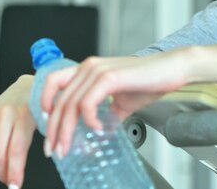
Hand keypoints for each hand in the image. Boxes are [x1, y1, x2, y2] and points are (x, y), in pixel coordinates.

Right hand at [0, 75, 36, 188]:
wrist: (27, 86)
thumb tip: (45, 158)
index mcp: (24, 114)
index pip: (16, 150)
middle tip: (11, 181)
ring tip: (3, 174)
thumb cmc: (40, 106)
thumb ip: (45, 138)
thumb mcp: (47, 119)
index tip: (16, 186)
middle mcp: (5, 114)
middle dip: (4, 174)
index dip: (15, 172)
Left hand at [41, 51, 188, 157]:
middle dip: (53, 128)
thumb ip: (107, 113)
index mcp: (88, 69)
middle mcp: (88, 67)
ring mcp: (97, 70)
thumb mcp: (122, 101)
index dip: (44, 105)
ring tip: (69, 146)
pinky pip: (87, 102)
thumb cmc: (150, 81)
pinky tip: (97, 128)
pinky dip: (88, 119)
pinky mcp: (109, 77)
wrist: (172, 70)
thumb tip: (99, 133)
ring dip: (66, 129)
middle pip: (58, 99)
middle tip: (54, 149)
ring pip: (70, 103)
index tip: (48, 129)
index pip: (53, 84)